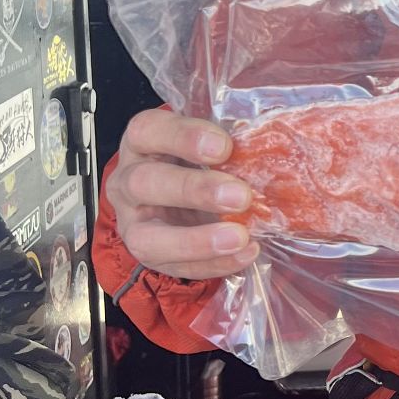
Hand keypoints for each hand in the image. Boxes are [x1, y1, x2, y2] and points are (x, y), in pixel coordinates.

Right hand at [107, 108, 258, 281]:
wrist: (178, 193)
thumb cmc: (197, 157)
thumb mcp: (206, 140)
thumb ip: (229, 140)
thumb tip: (270, 145)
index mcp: (142, 141)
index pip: (149, 131)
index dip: (184, 137)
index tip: (225, 147)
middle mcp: (127, 181)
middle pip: (145, 183)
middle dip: (193, 190)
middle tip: (240, 196)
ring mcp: (132, 223)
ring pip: (147, 238)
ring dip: (196, 241)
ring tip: (240, 237)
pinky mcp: (149, 255)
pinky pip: (174, 267)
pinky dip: (213, 263)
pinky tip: (246, 253)